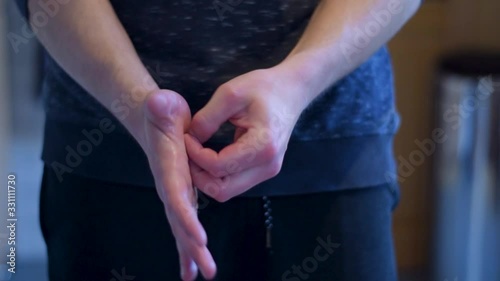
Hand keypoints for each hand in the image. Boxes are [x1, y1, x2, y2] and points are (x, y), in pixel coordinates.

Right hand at [142, 90, 215, 280]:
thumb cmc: (159, 112)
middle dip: (191, 246)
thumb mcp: (160, 103)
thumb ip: (158, 105)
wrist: (152, 118)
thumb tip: (157, 102)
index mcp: (168, 168)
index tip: (199, 237)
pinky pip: (186, 220)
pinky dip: (190, 241)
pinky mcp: (181, 191)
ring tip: (202, 273)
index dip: (186, 217)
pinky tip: (196, 261)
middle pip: (179, 220)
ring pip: (182, 225)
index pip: (177, 196)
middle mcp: (169, 184)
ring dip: (192, 251)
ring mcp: (174, 190)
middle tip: (204, 270)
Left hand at [185, 67, 307, 201]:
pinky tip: (209, 157)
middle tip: (188, 152)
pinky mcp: (264, 170)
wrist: (291, 91)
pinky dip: (218, 175)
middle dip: (199, 175)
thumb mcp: (230, 94)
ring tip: (197, 154)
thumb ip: (207, 119)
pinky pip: (234, 183)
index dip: (195, 155)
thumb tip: (189, 139)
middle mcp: (267, 166)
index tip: (187, 137)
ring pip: (227, 191)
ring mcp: (268, 171)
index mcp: (262, 146)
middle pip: (222, 190)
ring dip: (207, 177)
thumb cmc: (264, 88)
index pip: (218, 167)